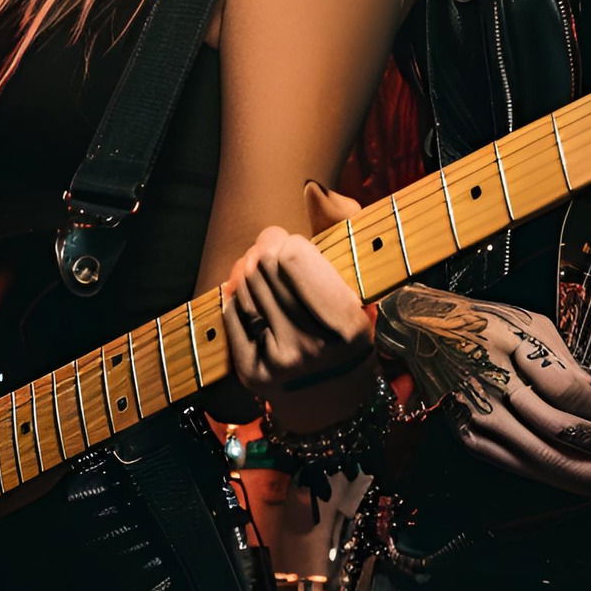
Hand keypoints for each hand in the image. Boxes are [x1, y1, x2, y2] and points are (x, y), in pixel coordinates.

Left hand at [223, 181, 378, 432]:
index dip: (288, 242)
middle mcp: (311, 347)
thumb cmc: (347, 327)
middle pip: (264, 266)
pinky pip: (229, 311)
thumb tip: (313, 190)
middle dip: (266, 249)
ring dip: (249, 269)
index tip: (293, 245)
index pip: (293, 258)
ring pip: (244, 285)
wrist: (333, 401)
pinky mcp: (251, 373)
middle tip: (274, 251)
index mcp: (346, 324)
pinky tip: (248, 292)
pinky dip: (234, 294)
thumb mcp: (361, 280)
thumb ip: (342, 224)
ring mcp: (279, 363)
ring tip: (263, 271)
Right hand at [375, 284, 590, 495]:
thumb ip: (563, 361)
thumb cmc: (481, 323)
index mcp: (507, 351)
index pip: (566, 394)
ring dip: (585, 477)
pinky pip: (519, 466)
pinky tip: (580, 481)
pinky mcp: (472, 439)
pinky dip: (554, 477)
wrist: (422, 332)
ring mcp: (479, 421)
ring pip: (539, 460)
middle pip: (556, 436)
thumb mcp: (527, 322)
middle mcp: (491, 391)